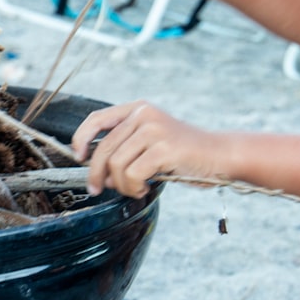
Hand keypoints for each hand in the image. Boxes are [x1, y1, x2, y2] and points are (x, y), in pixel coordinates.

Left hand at [71, 100, 218, 197]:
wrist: (220, 156)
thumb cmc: (185, 155)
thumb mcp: (152, 142)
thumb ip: (126, 148)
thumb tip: (98, 173)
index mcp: (139, 109)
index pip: (98, 119)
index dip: (81, 138)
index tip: (78, 157)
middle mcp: (144, 115)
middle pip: (103, 148)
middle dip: (97, 174)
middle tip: (99, 189)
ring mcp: (154, 130)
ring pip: (116, 164)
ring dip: (122, 185)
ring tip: (137, 188)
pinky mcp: (163, 148)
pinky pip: (131, 175)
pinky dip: (134, 188)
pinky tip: (146, 188)